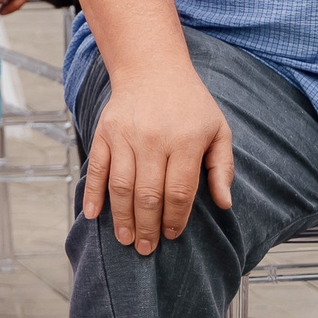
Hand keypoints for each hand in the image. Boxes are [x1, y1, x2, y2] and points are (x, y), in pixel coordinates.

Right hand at [82, 64, 233, 253]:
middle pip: (148, 195)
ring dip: (122, 218)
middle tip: (147, 249)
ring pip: (121, 187)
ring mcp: (125, 136)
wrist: (152, 68)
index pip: (179, 191)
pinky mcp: (105, 132)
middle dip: (148, 227)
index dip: (175, 218)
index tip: (172, 235)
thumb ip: (222, 168)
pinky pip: (98, 168)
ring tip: (127, 239)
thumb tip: (224, 204)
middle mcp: (153, 139)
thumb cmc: (190, 103)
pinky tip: (93, 215)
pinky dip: (93, 194)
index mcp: (185, 141)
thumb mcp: (218, 130)